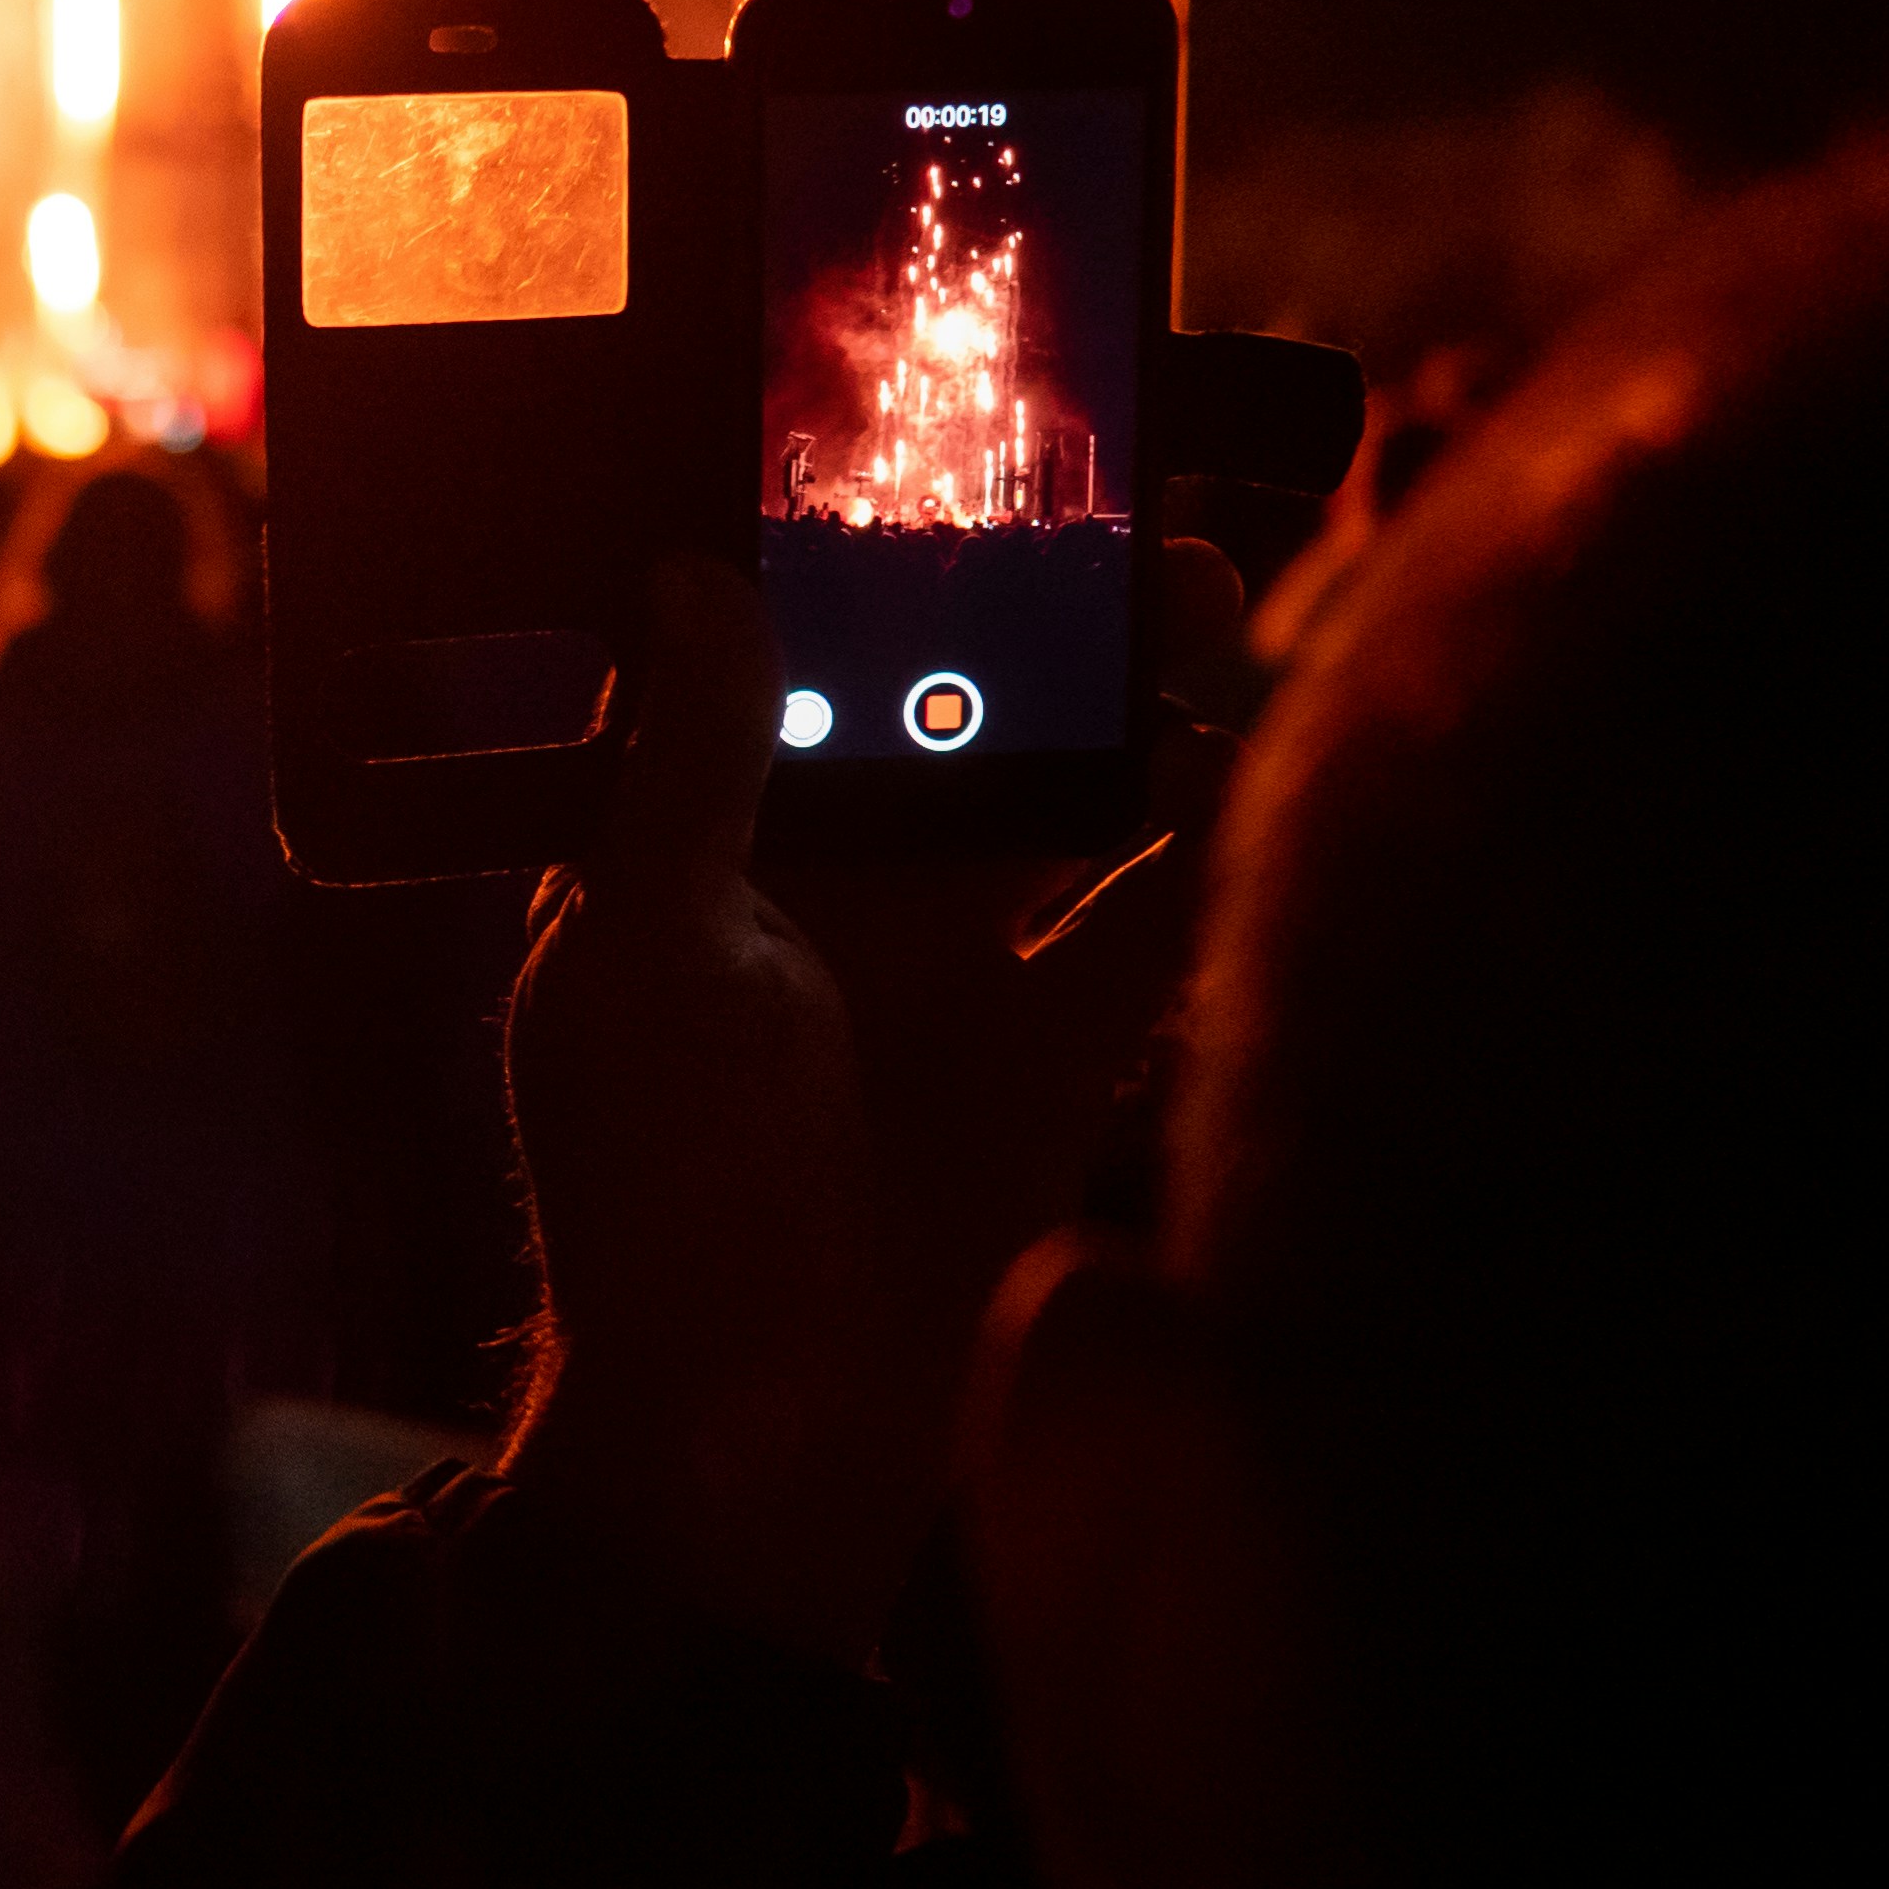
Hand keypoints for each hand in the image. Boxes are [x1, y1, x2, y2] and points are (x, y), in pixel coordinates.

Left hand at [502, 547, 1239, 1665]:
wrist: (758, 1440)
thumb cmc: (660, 1198)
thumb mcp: (643, 955)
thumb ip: (686, 769)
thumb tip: (693, 575)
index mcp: (707, 849)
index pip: (784, 665)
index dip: (858, 561)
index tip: (937, 447)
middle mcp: (836, 889)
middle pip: (950, 704)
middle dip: (1030, 603)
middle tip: (1113, 494)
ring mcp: (958, 965)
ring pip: (1071, 783)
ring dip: (1134, 689)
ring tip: (1187, 585)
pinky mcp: (1065, 1048)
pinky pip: (1155, 912)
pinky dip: (1208, 834)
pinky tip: (1245, 743)